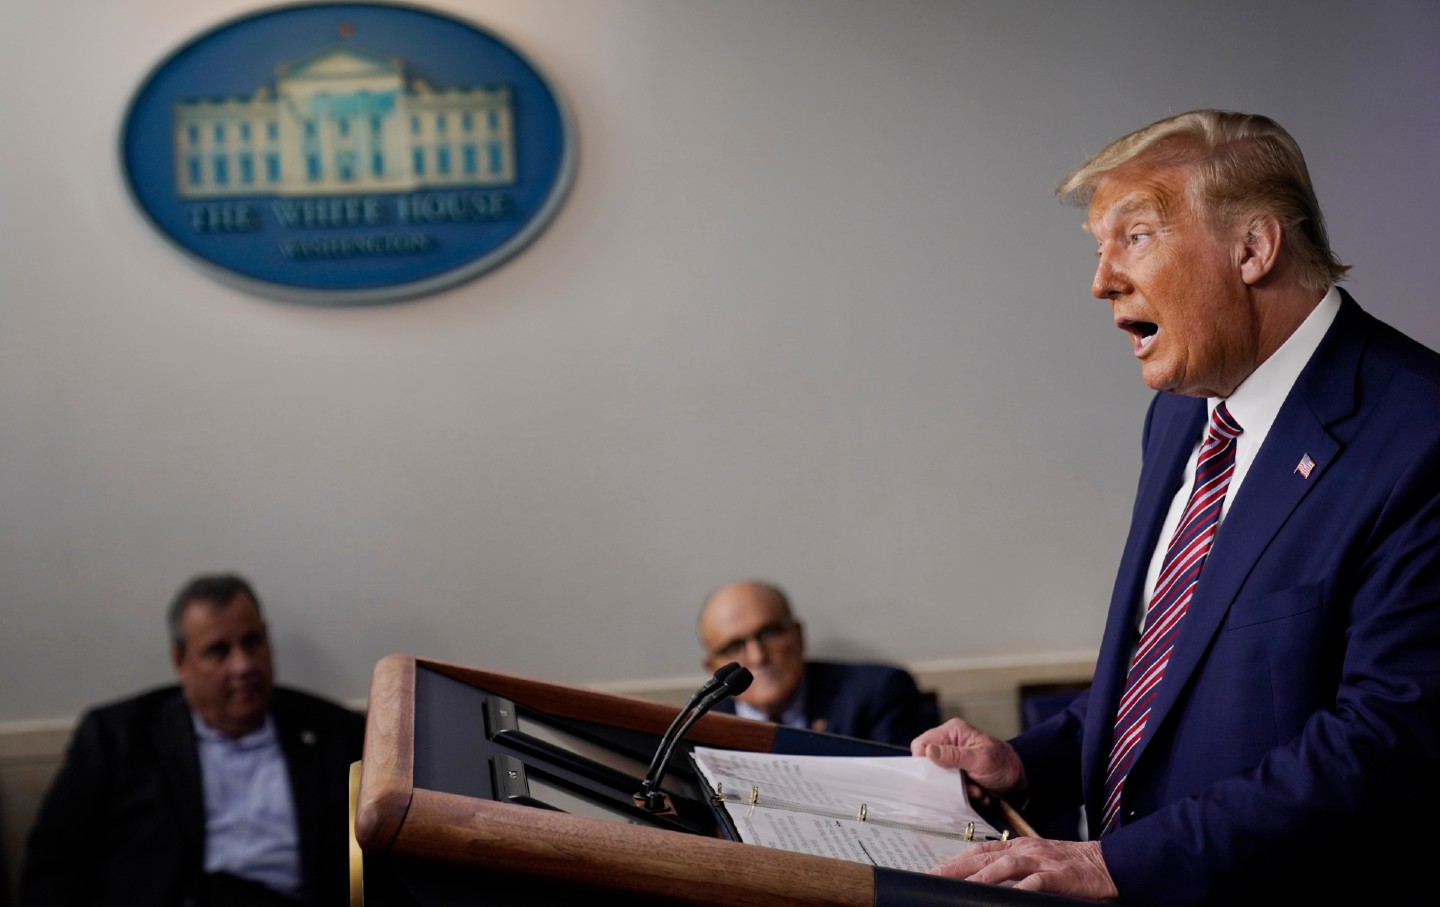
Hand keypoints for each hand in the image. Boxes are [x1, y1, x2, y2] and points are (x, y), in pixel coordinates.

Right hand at [910, 718, 1025, 800]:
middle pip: (929, 764)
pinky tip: (980, 791)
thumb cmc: (1004, 764)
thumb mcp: (980, 759)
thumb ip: (954, 756)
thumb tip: (928, 751)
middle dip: (946, 780)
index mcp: (952, 732)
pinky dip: (965, 793)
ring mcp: (953, 761)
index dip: (923, 761)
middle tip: (965, 784)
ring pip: (940, 780)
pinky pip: (951, 788)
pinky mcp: (958, 775)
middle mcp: (949, 744)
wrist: (1021, 780)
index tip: (935, 775)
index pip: (922, 744)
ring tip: (977, 789)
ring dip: (958, 789)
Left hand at [932, 838, 1117, 900]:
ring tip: (959, 889)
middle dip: (955, 868)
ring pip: (1003, 866)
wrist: (1107, 863)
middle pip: (982, 857)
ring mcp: (1041, 861)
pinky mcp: (1058, 876)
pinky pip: (1035, 882)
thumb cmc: (1071, 866)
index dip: (954, 860)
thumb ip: (1013, 869)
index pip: (978, 851)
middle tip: (932, 879)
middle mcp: (1025, 850)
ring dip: (980, 878)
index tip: (934, 871)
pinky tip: (1005, 899)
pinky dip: (1020, 889)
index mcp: (1018, 847)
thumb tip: (986, 881)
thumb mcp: (1037, 861)